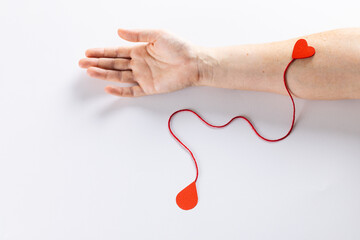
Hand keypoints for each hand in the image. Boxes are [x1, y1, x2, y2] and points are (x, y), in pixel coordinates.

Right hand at [79, 29, 202, 96]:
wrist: (193, 62)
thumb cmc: (178, 47)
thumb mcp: (157, 35)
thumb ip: (137, 34)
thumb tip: (118, 32)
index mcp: (139, 50)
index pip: (116, 52)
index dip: (102, 52)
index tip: (88, 52)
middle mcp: (138, 64)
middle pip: (114, 64)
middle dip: (97, 63)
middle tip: (82, 63)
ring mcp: (143, 76)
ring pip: (119, 76)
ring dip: (104, 75)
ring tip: (90, 72)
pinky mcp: (149, 88)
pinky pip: (132, 91)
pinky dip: (120, 91)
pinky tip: (109, 88)